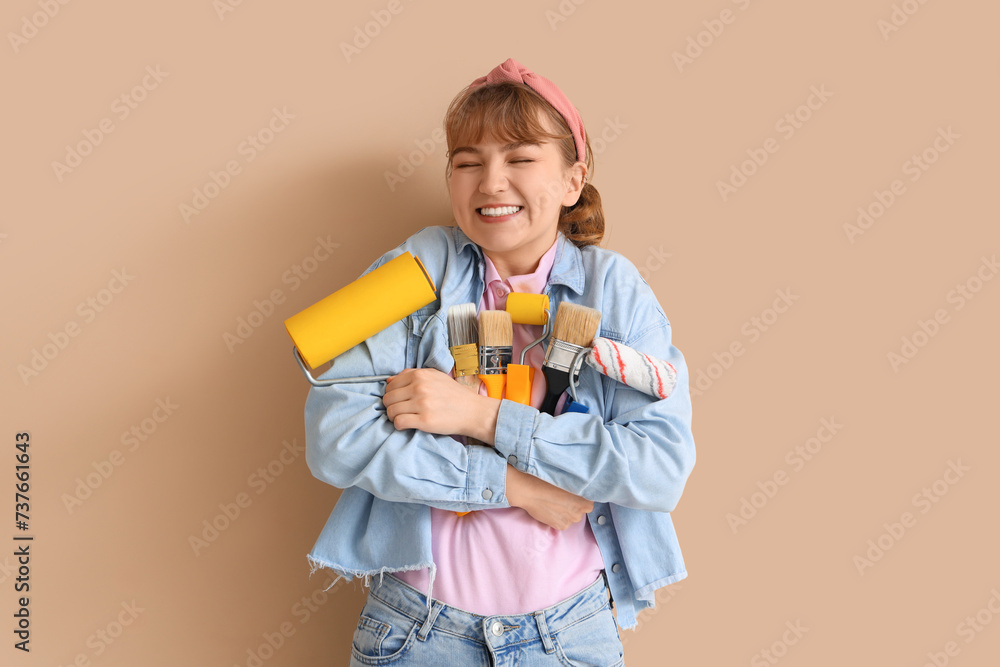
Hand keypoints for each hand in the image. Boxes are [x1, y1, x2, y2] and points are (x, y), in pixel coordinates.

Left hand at [382, 368, 499, 440]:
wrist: (472, 411)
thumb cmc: (453, 394)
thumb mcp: (434, 376)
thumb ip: (411, 375)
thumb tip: (389, 381)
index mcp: (420, 375)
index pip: (390, 385)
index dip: (391, 394)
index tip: (399, 400)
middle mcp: (419, 387)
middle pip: (388, 399)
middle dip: (391, 406)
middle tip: (400, 411)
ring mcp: (422, 404)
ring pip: (391, 411)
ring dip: (394, 417)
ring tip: (403, 418)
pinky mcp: (425, 420)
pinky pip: (399, 423)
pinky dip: (399, 426)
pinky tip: (407, 425)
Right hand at [506, 466, 593, 529]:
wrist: (528, 491)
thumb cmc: (547, 480)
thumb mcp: (568, 478)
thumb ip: (579, 485)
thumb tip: (583, 486)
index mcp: (585, 499)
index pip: (590, 499)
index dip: (581, 495)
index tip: (573, 491)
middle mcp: (580, 512)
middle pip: (581, 509)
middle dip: (575, 504)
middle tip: (562, 495)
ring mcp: (570, 520)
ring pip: (572, 516)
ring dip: (567, 511)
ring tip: (555, 502)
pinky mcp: (560, 526)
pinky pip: (563, 522)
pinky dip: (559, 517)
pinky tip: (550, 509)